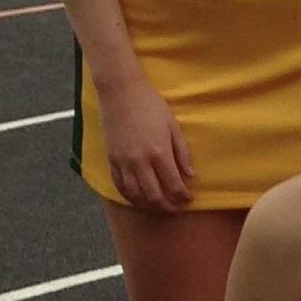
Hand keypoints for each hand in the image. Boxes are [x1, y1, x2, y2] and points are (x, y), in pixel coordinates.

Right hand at [97, 72, 193, 209]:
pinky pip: (118, 185)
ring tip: (159, 207)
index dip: (183, 196)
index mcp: (159, 153)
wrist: (121, 92)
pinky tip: (138, 199)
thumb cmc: (151, 105)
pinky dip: (129, 196)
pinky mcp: (111, 159)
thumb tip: (190, 175)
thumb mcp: (173, 126)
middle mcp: (139, 161)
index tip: (189, 199)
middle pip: (154, 195)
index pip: (173, 185)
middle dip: (167, 206)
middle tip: (176, 208)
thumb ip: (182, 152)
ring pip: (135, 195)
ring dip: (148, 206)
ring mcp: (123, 162)